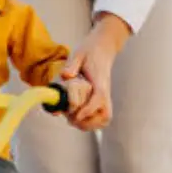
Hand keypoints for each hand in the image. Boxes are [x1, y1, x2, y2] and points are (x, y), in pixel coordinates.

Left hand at [60, 13, 130, 130]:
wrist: (104, 47)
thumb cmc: (90, 50)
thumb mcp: (79, 54)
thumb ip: (72, 65)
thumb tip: (65, 76)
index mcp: (99, 81)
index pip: (98, 99)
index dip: (87, 110)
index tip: (74, 116)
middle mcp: (105, 91)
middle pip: (104, 115)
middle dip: (88, 122)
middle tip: (70, 120)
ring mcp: (106, 96)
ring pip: (105, 118)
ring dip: (90, 124)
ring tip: (74, 121)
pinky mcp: (103, 98)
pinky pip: (103, 116)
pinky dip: (93, 122)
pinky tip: (80, 118)